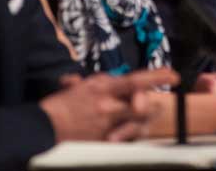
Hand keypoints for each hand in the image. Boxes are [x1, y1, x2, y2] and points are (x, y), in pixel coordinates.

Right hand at [40, 67, 178, 141]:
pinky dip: (130, 135)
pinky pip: (125, 138)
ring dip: (145, 120)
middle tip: (157, 105)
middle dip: (152, 104)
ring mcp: (106, 124)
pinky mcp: (103, 141)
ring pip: (138, 122)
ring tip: (146, 118)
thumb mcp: (82, 85)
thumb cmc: (61, 104)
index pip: (135, 80)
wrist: (42, 126)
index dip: (157, 77)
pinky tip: (131, 133)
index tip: (173, 75)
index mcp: (102, 87)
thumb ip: (102, 83)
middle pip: (143, 104)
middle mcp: (107, 105)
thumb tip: (115, 81)